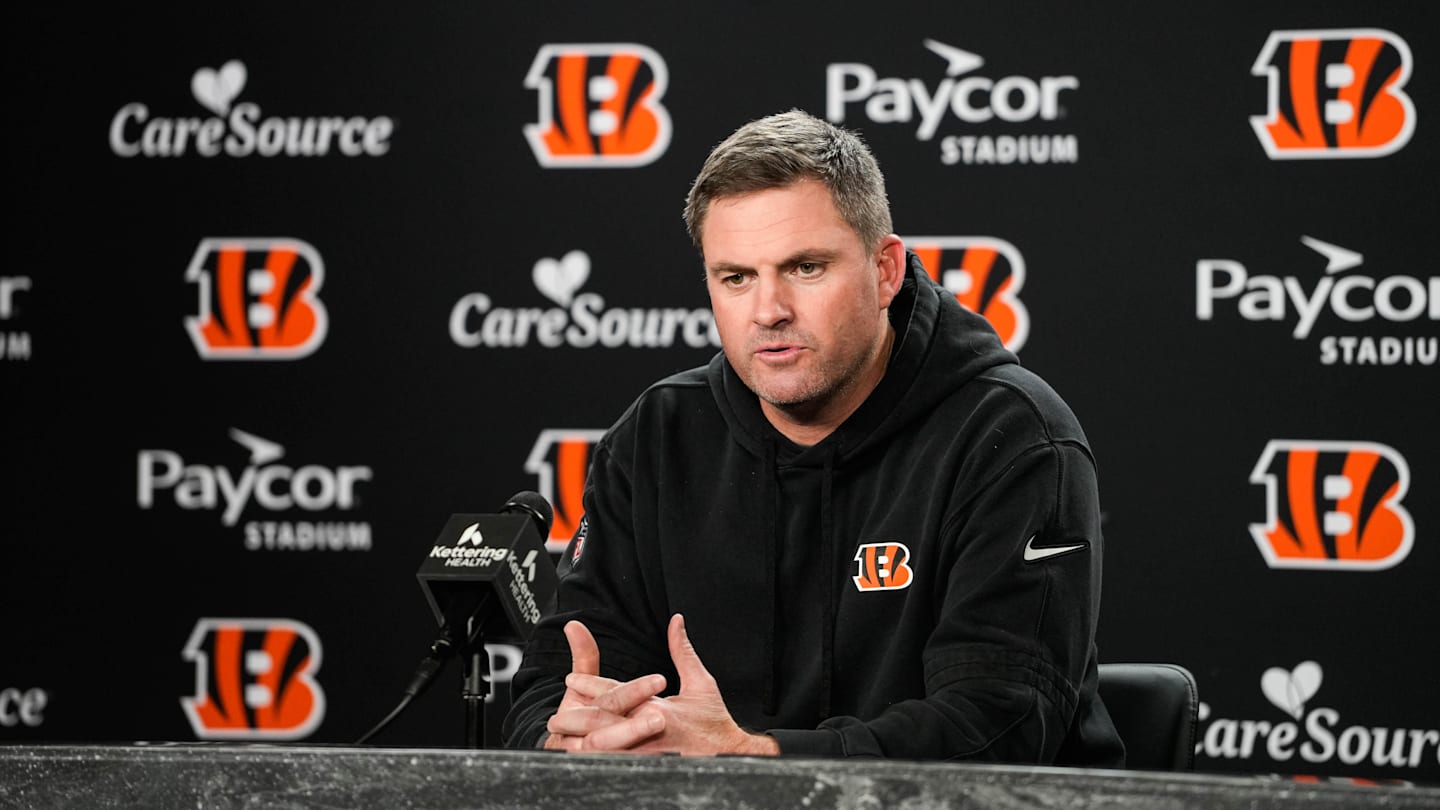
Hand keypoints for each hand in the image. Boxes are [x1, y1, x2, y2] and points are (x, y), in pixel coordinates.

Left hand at [564, 614, 777, 756]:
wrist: (733, 758)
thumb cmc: (716, 723)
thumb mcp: (702, 683)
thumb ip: (683, 651)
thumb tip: (675, 622)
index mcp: (660, 708)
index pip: (618, 693)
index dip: (592, 686)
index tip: (572, 680)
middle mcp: (651, 731)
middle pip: (605, 723)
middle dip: (578, 719)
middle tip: (556, 716)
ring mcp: (649, 756)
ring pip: (608, 748)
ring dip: (584, 743)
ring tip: (563, 739)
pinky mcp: (652, 771)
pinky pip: (620, 768)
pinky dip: (601, 763)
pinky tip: (586, 760)